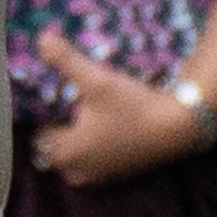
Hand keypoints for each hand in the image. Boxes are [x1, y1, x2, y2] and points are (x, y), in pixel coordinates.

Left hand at [28, 35, 211, 185]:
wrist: (178, 128)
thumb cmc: (133, 106)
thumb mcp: (97, 79)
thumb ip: (65, 60)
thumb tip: (41, 38)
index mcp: (64, 152)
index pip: (37, 134)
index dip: (42, 114)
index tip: (53, 95)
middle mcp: (76, 171)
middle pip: (53, 148)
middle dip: (58, 128)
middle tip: (69, 102)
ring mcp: (97, 178)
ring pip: (72, 158)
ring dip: (74, 141)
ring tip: (85, 115)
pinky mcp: (115, 177)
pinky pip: (91, 164)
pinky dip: (92, 150)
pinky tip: (105, 128)